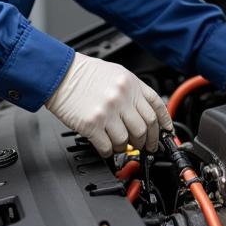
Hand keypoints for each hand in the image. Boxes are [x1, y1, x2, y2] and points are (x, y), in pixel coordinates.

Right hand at [45, 52, 173, 155]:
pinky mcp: (91, 124)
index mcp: (131, 83)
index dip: (165, 124)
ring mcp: (107, 111)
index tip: (166, 134)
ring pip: (127, 140)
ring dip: (125, 147)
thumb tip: (145, 113)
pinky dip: (109, 152)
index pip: (157, 107)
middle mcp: (121, 97)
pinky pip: (107, 147)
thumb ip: (133, 91)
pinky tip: (106, 147)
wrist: (60, 74)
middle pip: (145, 128)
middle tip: (144, 146)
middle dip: (147, 141)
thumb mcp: (116, 73)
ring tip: (120, 145)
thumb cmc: (85, 74)